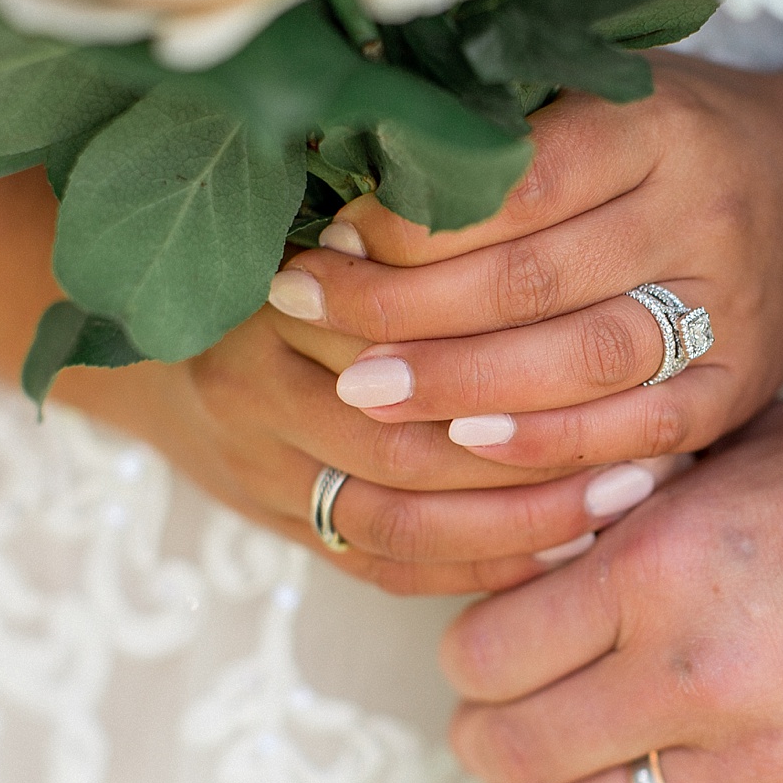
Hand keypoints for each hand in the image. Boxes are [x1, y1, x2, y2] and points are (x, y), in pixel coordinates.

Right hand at [62, 300, 688, 595]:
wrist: (149, 334)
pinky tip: (543, 558)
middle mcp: (251, 385)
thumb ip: (415, 238)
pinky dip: (463, 569)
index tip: (616, 377)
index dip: (513, 369)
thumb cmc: (279, 255)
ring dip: (508, 532)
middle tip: (633, 472)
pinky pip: (375, 565)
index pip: (408, 346)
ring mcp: (252, 464)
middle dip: (528, 471)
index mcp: (275, 294)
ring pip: (394, 523)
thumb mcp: (336, 214)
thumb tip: (556, 249)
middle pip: (408, 450)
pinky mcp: (267, 519)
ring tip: (602, 519)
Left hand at [272, 55, 782, 469]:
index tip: (329, 237)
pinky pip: (635, 429)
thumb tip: (349, 158)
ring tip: (359, 392)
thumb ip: (509, 121)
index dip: (411, 218)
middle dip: (404, 309)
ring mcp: (730, 310)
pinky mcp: (739, 385)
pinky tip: (465, 448)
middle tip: (308, 320)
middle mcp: (704, 215)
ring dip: (459, 384)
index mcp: (663, 125)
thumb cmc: (678, 140)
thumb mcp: (610, 90)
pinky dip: (548, 446)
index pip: (516, 179)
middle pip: (533, 277)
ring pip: (579, 360)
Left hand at [438, 399, 782, 782]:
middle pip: (516, 745)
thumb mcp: (751, 447)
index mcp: (659, 561)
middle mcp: (688, 670)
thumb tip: (556, 541)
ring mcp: (752, 763)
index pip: (491, 647)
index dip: (470, 659)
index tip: (482, 660)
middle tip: (491, 731)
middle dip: (486, 741)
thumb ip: (643, 494)